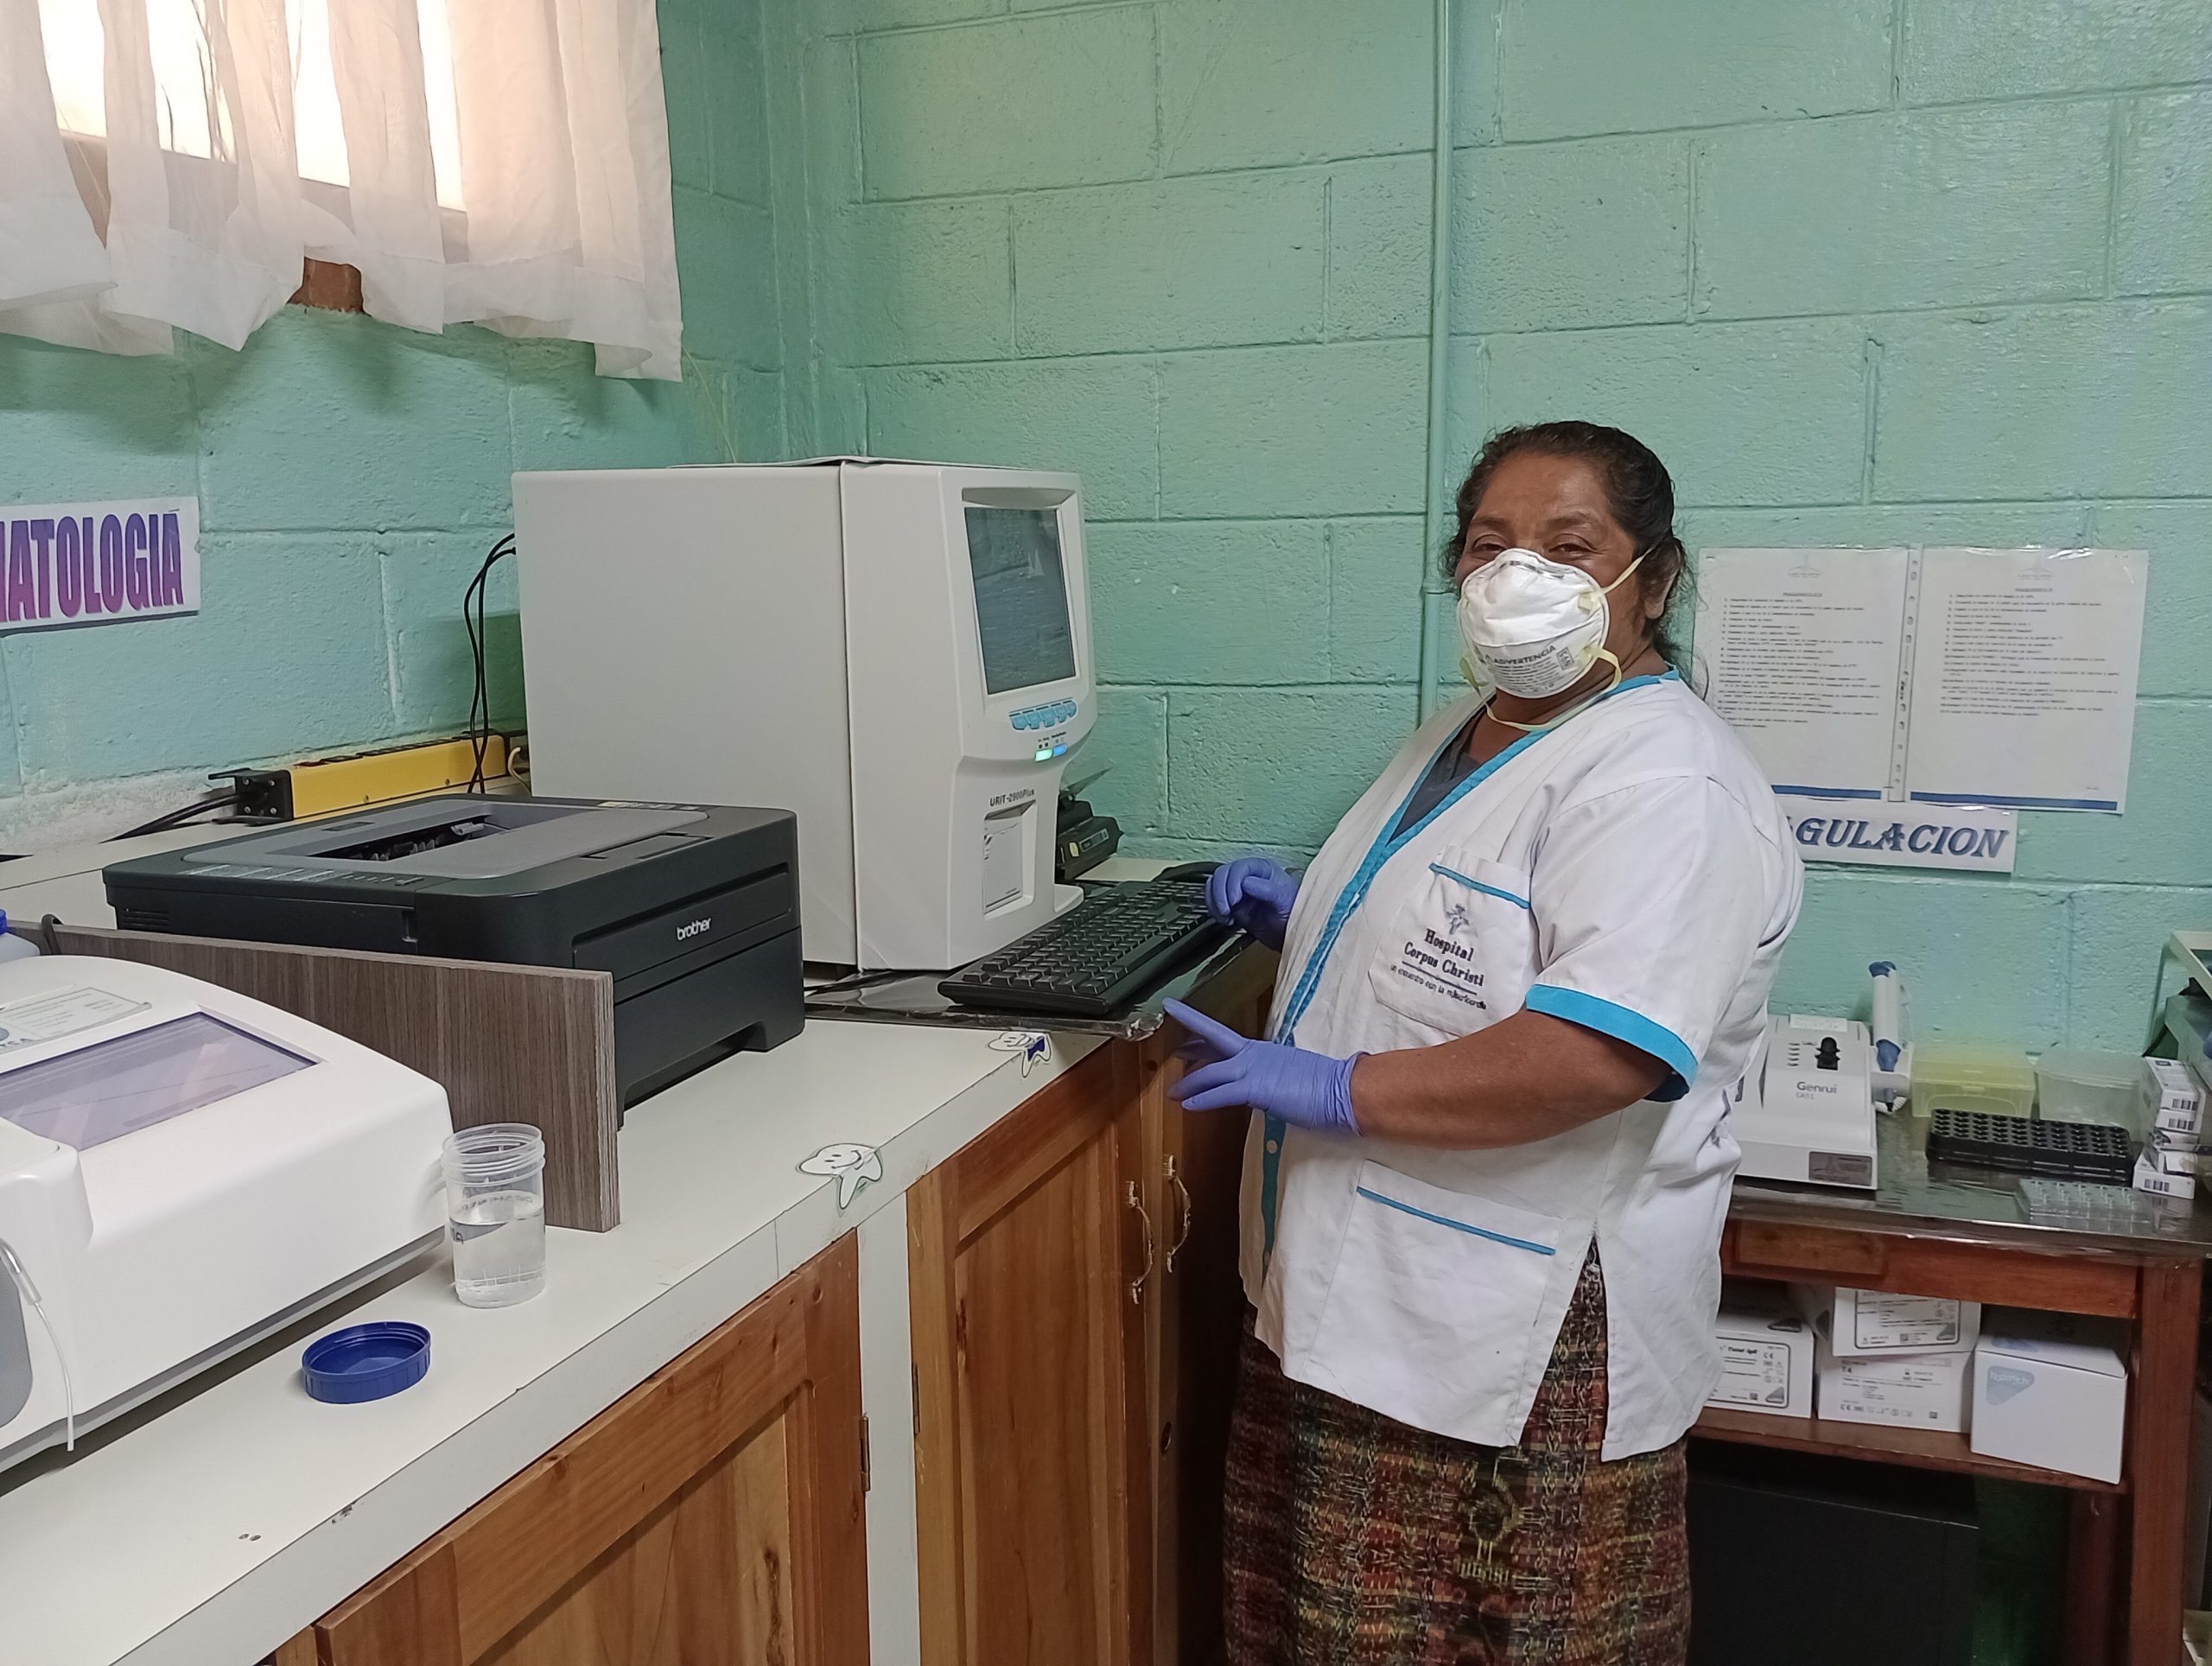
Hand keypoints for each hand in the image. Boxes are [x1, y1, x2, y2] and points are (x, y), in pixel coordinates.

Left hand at [1164, 1000, 1359, 1133]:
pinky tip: (1188, 1104)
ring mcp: (1254, 1069)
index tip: (1180, 1016)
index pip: (1224, 1037)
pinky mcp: (1256, 1088)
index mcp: (1262, 1050)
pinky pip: (1222, 1094)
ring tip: (1173, 1093)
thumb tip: (1261, 1084)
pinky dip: (1203, 1098)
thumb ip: (1270, 1076)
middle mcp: (1255, 1054)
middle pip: (1212, 1041)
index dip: (1199, 1028)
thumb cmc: (1325, 1087)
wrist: (1343, 1090)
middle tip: (1171, 1052)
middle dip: (1188, 1044)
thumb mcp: (1289, 1075)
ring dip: (1189, 1083)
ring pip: (1212, 1072)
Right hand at [1205, 857, 1298, 951]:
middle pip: (1222, 873)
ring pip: (1214, 884)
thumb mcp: (1284, 900)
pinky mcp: (1232, 903)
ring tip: (1226, 917)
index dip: (1232, 882)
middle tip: (1227, 911)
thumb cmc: (1294, 913)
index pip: (1239, 867)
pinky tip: (1225, 920)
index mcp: (1262, 868)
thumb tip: (1245, 883)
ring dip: (1215, 901)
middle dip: (1220, 893)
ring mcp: (1237, 889)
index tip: (1234, 900)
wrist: (1291, 934)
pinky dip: (1214, 909)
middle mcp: (1248, 875)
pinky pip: (1213, 899)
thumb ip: (1267, 889)